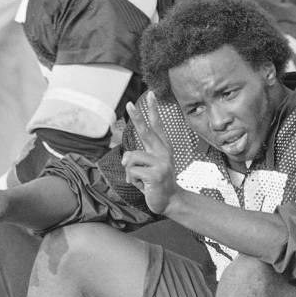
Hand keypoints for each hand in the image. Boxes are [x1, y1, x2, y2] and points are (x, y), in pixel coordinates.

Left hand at [123, 91, 180, 214]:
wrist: (170, 201)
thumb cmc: (156, 184)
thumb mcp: (147, 168)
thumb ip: (135, 159)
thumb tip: (125, 158)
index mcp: (162, 149)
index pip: (157, 126)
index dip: (153, 110)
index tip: (150, 95)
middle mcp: (163, 153)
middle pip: (146, 131)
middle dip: (137, 117)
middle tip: (129, 104)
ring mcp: (161, 163)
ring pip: (131, 158)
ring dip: (129, 171)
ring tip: (140, 179)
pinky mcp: (156, 174)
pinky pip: (132, 171)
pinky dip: (132, 180)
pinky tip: (143, 186)